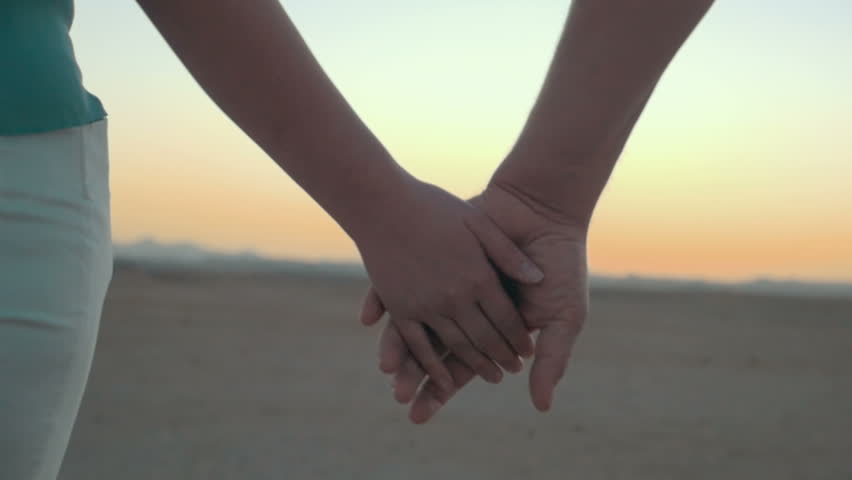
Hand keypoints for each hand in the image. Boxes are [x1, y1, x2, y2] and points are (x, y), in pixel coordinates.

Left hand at [362, 184, 589, 421]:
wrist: (545, 210)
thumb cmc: (561, 264)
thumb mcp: (564, 316)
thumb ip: (552, 359)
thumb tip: (541, 407)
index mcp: (490, 329)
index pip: (460, 367)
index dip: (441, 390)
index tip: (419, 414)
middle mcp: (464, 311)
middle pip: (433, 350)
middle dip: (414, 375)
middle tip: (397, 396)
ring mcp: (446, 285)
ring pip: (413, 321)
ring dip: (395, 345)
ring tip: (384, 365)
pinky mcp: (433, 259)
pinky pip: (400, 281)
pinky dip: (382, 300)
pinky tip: (367, 317)